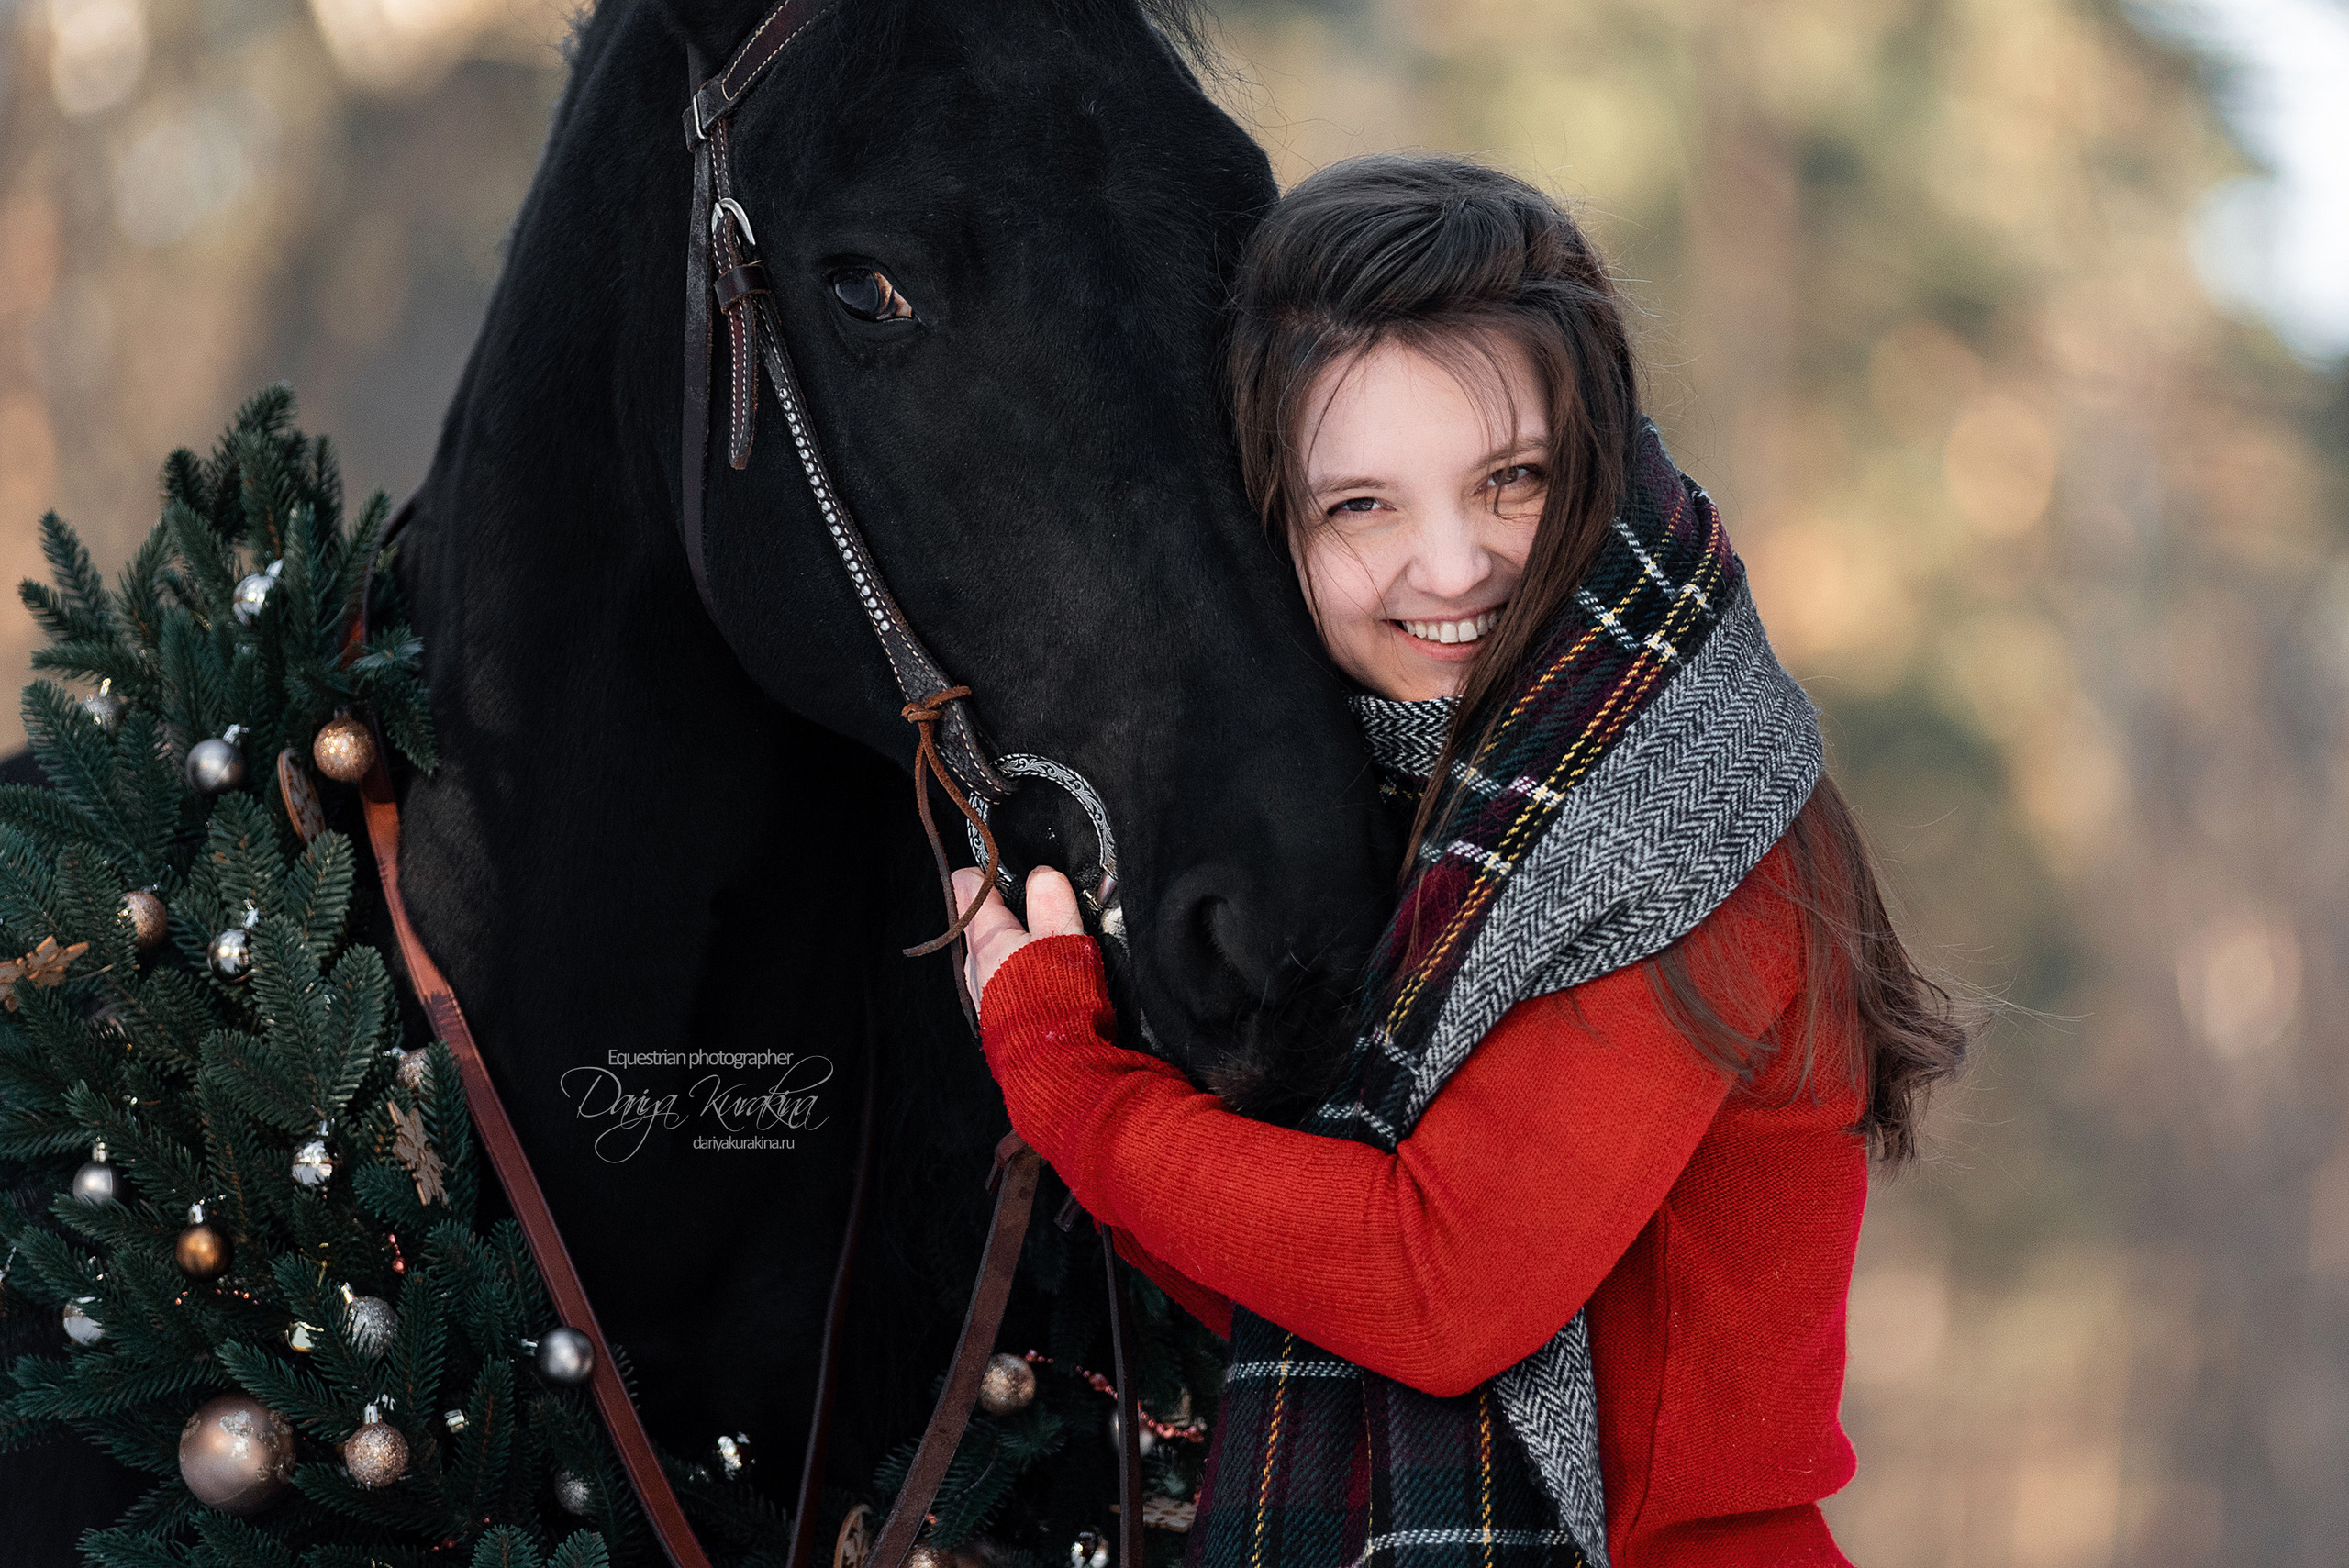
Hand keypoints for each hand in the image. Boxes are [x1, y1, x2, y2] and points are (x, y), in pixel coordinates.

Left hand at [952, 864, 1089, 1009]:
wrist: (1056, 1071)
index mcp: (987, 938)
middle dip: (1003, 911)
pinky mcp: (996, 1021)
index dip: (988, 874)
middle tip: (1038, 909)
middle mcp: (975, 966)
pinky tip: (1043, 984)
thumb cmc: (1058, 1004)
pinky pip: (1000, 985)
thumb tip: (1042, 874)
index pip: (967, 887)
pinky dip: (1018, 975)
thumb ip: (1051, 900)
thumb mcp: (1064, 938)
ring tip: (1046, 949)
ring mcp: (982, 996)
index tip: (1010, 873)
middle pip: (977, 923)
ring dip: (1013, 947)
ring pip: (989, 956)